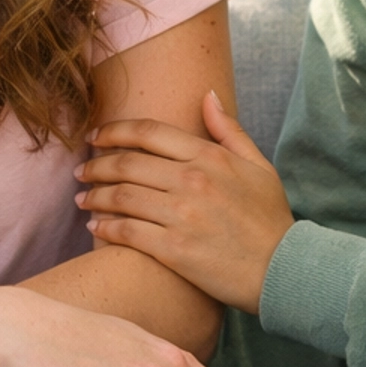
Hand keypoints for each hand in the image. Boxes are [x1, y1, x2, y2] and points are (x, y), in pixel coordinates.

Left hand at [77, 91, 294, 313]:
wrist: (284, 270)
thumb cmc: (271, 219)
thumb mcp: (259, 166)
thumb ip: (230, 130)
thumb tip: (207, 95)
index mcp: (209, 157)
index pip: (148, 132)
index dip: (114, 131)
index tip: (95, 136)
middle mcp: (192, 181)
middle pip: (126, 164)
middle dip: (96, 165)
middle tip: (81, 170)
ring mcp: (181, 215)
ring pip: (120, 197)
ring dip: (93, 197)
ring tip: (81, 199)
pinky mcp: (174, 250)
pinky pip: (126, 233)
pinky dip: (104, 229)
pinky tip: (95, 229)